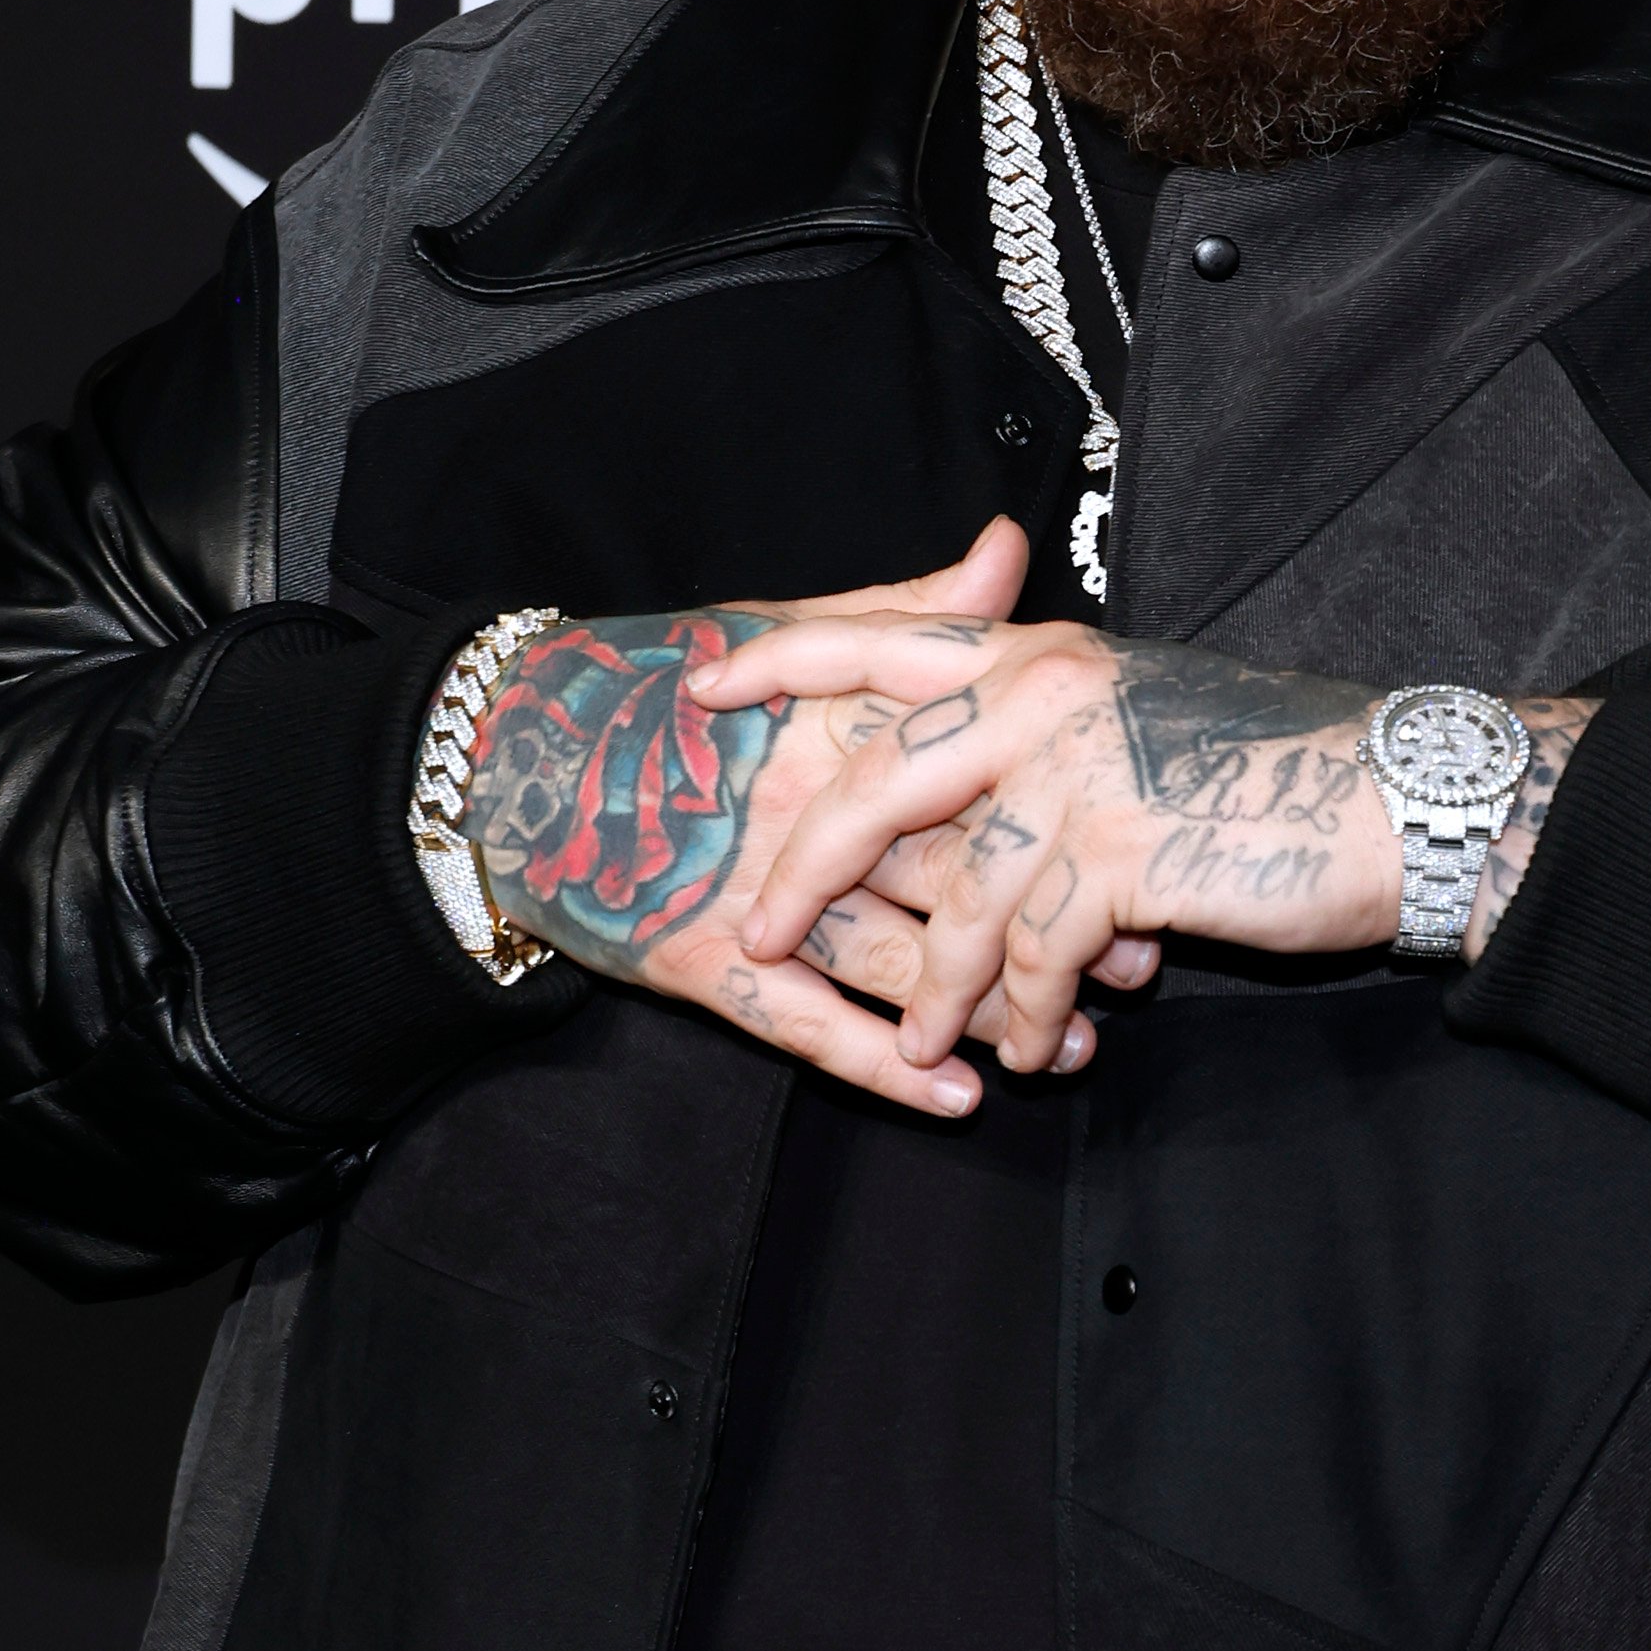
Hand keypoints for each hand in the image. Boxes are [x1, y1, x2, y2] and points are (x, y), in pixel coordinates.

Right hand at [461, 523, 1159, 1117]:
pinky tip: (957, 1100)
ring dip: (988, 1010)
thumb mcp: (779, 634)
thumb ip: (904, 613)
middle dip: (1048, 928)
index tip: (1140, 847)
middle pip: (952, 878)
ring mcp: (750, 894)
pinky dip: (886, 1067)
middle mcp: (801, 808)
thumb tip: (1006, 550)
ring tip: (1071, 1044)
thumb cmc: (659, 692)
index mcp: (831, 723)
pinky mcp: (702, 965)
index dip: (1061, 817)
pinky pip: (809, 1028)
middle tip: (1135, 967)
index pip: (972, 774)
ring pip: (899, 965)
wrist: (510, 763)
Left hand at [691, 617, 1593, 1082]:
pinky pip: (1033, 956)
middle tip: (755, 936)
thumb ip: (1045, 737)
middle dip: (806, 874)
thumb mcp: (1142, 718)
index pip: (883, 638)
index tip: (699, 689)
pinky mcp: (1121, 849)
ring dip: (947, 991)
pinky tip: (1039, 1049)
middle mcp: (1046, 694)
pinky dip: (1027, 1015)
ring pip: (959, 900)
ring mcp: (1081, 767)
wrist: (1399, 798)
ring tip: (950, 1043)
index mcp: (1041, 655)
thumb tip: (969, 795)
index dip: (783, 663)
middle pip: (876, 786)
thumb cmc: (1278, 768)